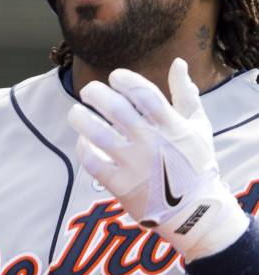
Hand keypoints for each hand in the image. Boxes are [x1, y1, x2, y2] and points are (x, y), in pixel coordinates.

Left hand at [67, 58, 247, 260]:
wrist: (193, 211)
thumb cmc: (195, 165)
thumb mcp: (198, 127)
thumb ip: (186, 94)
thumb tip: (177, 62)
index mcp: (170, 126)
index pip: (143, 93)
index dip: (124, 79)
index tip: (115, 77)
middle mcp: (150, 143)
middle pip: (115, 108)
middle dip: (96, 93)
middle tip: (89, 92)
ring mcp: (134, 165)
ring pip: (97, 134)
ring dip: (81, 118)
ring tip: (76, 112)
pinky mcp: (120, 186)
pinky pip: (92, 162)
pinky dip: (83, 148)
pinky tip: (83, 142)